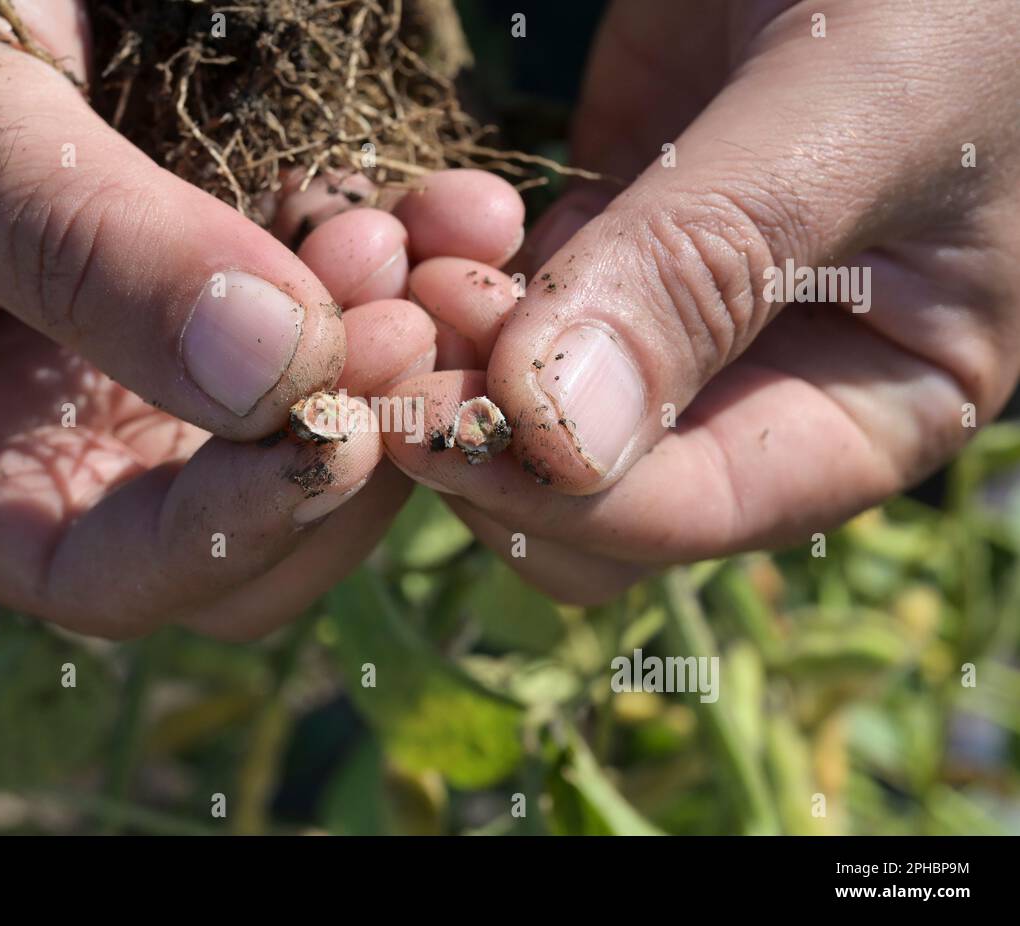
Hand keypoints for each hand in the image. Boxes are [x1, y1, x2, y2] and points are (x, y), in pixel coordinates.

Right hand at [0, 0, 518, 637]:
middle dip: (338, 452)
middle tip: (399, 333)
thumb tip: (277, 373)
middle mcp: (75, 433)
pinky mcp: (246, 280)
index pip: (105, 571)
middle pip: (246, 534)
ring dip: (396, 356)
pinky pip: (355, 312)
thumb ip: (94, 260)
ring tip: (422, 243)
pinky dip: (416, 268)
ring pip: (323, 428)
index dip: (226, 538)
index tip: (326, 446)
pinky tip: (457, 206)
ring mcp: (170, 362)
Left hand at [383, 0, 1019, 602]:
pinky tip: (417, 221)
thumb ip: (709, 271)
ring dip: (435, 354)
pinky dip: (437, 274)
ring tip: (392, 261)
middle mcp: (760, 382)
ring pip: (515, 404)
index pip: (697, 510)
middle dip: (481, 435)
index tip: (438, 430)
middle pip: (585, 491)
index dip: (558, 495)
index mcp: (872, 405)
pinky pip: (489, 299)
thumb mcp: (851, 116)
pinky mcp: (597, 235)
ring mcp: (665, 310)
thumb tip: (559, 443)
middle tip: (395, 343)